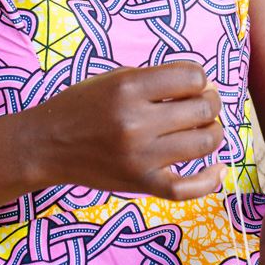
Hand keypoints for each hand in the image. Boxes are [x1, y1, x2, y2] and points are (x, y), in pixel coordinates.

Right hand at [23, 61, 225, 199]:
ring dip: (213, 132)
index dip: (200, 79)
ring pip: (205, 143)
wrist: (46, 145)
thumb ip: (154, 80)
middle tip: (203, 105)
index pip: (193, 76)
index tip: (193, 85)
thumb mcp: (113, 78)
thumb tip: (202, 86)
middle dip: (210, 103)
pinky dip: (210, 179)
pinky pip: (188, 188)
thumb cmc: (81, 106)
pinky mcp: (140, 183)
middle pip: (204, 108)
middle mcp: (137, 122)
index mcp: (129, 88)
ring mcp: (140, 157)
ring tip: (204, 129)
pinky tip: (217, 168)